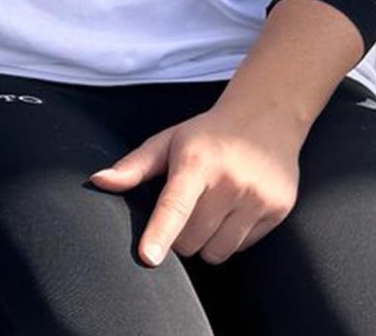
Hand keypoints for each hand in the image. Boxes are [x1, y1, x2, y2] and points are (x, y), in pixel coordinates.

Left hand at [89, 103, 303, 266]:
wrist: (267, 117)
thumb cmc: (209, 134)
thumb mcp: (169, 141)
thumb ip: (133, 167)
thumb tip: (98, 181)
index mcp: (196, 162)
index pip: (175, 205)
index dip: (160, 233)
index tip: (149, 257)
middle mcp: (230, 181)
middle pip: (191, 240)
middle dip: (180, 237)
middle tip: (186, 211)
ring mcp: (257, 197)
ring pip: (217, 251)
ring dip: (206, 241)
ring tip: (210, 210)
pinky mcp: (277, 210)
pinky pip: (242, 248)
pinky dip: (230, 238)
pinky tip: (233, 210)